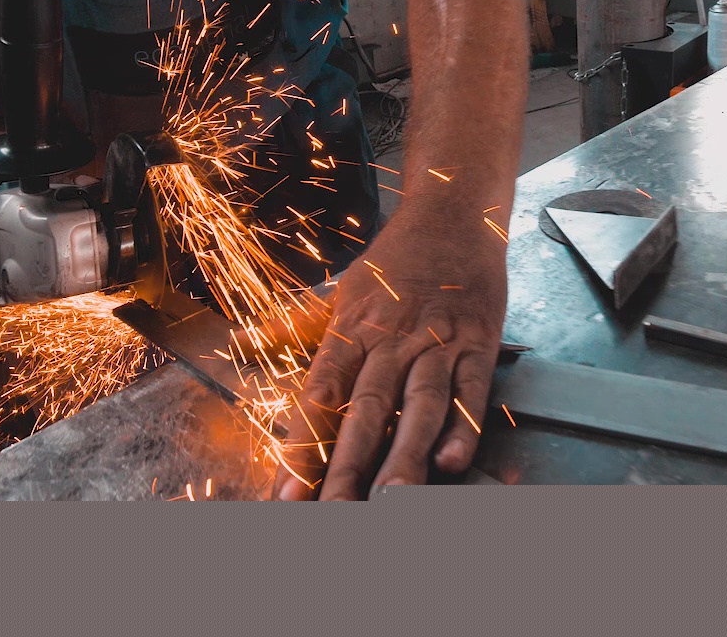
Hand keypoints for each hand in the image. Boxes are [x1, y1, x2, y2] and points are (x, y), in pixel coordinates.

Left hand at [273, 213, 508, 499]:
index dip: (303, 444)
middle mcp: (393, 338)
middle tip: (333, 511)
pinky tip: (452, 459)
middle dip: (347, 465)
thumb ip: (297, 323)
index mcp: (353, 328)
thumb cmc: (398, 259)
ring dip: (404, 454)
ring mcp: (438, 341)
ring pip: (419, 404)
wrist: (456, 214)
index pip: (321, 393)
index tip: (287, 491)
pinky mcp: (479, 343)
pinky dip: (464, 424)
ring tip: (391, 498)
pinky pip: (471, 389)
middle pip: (366, 408)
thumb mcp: (342, 289)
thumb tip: (247, 340)